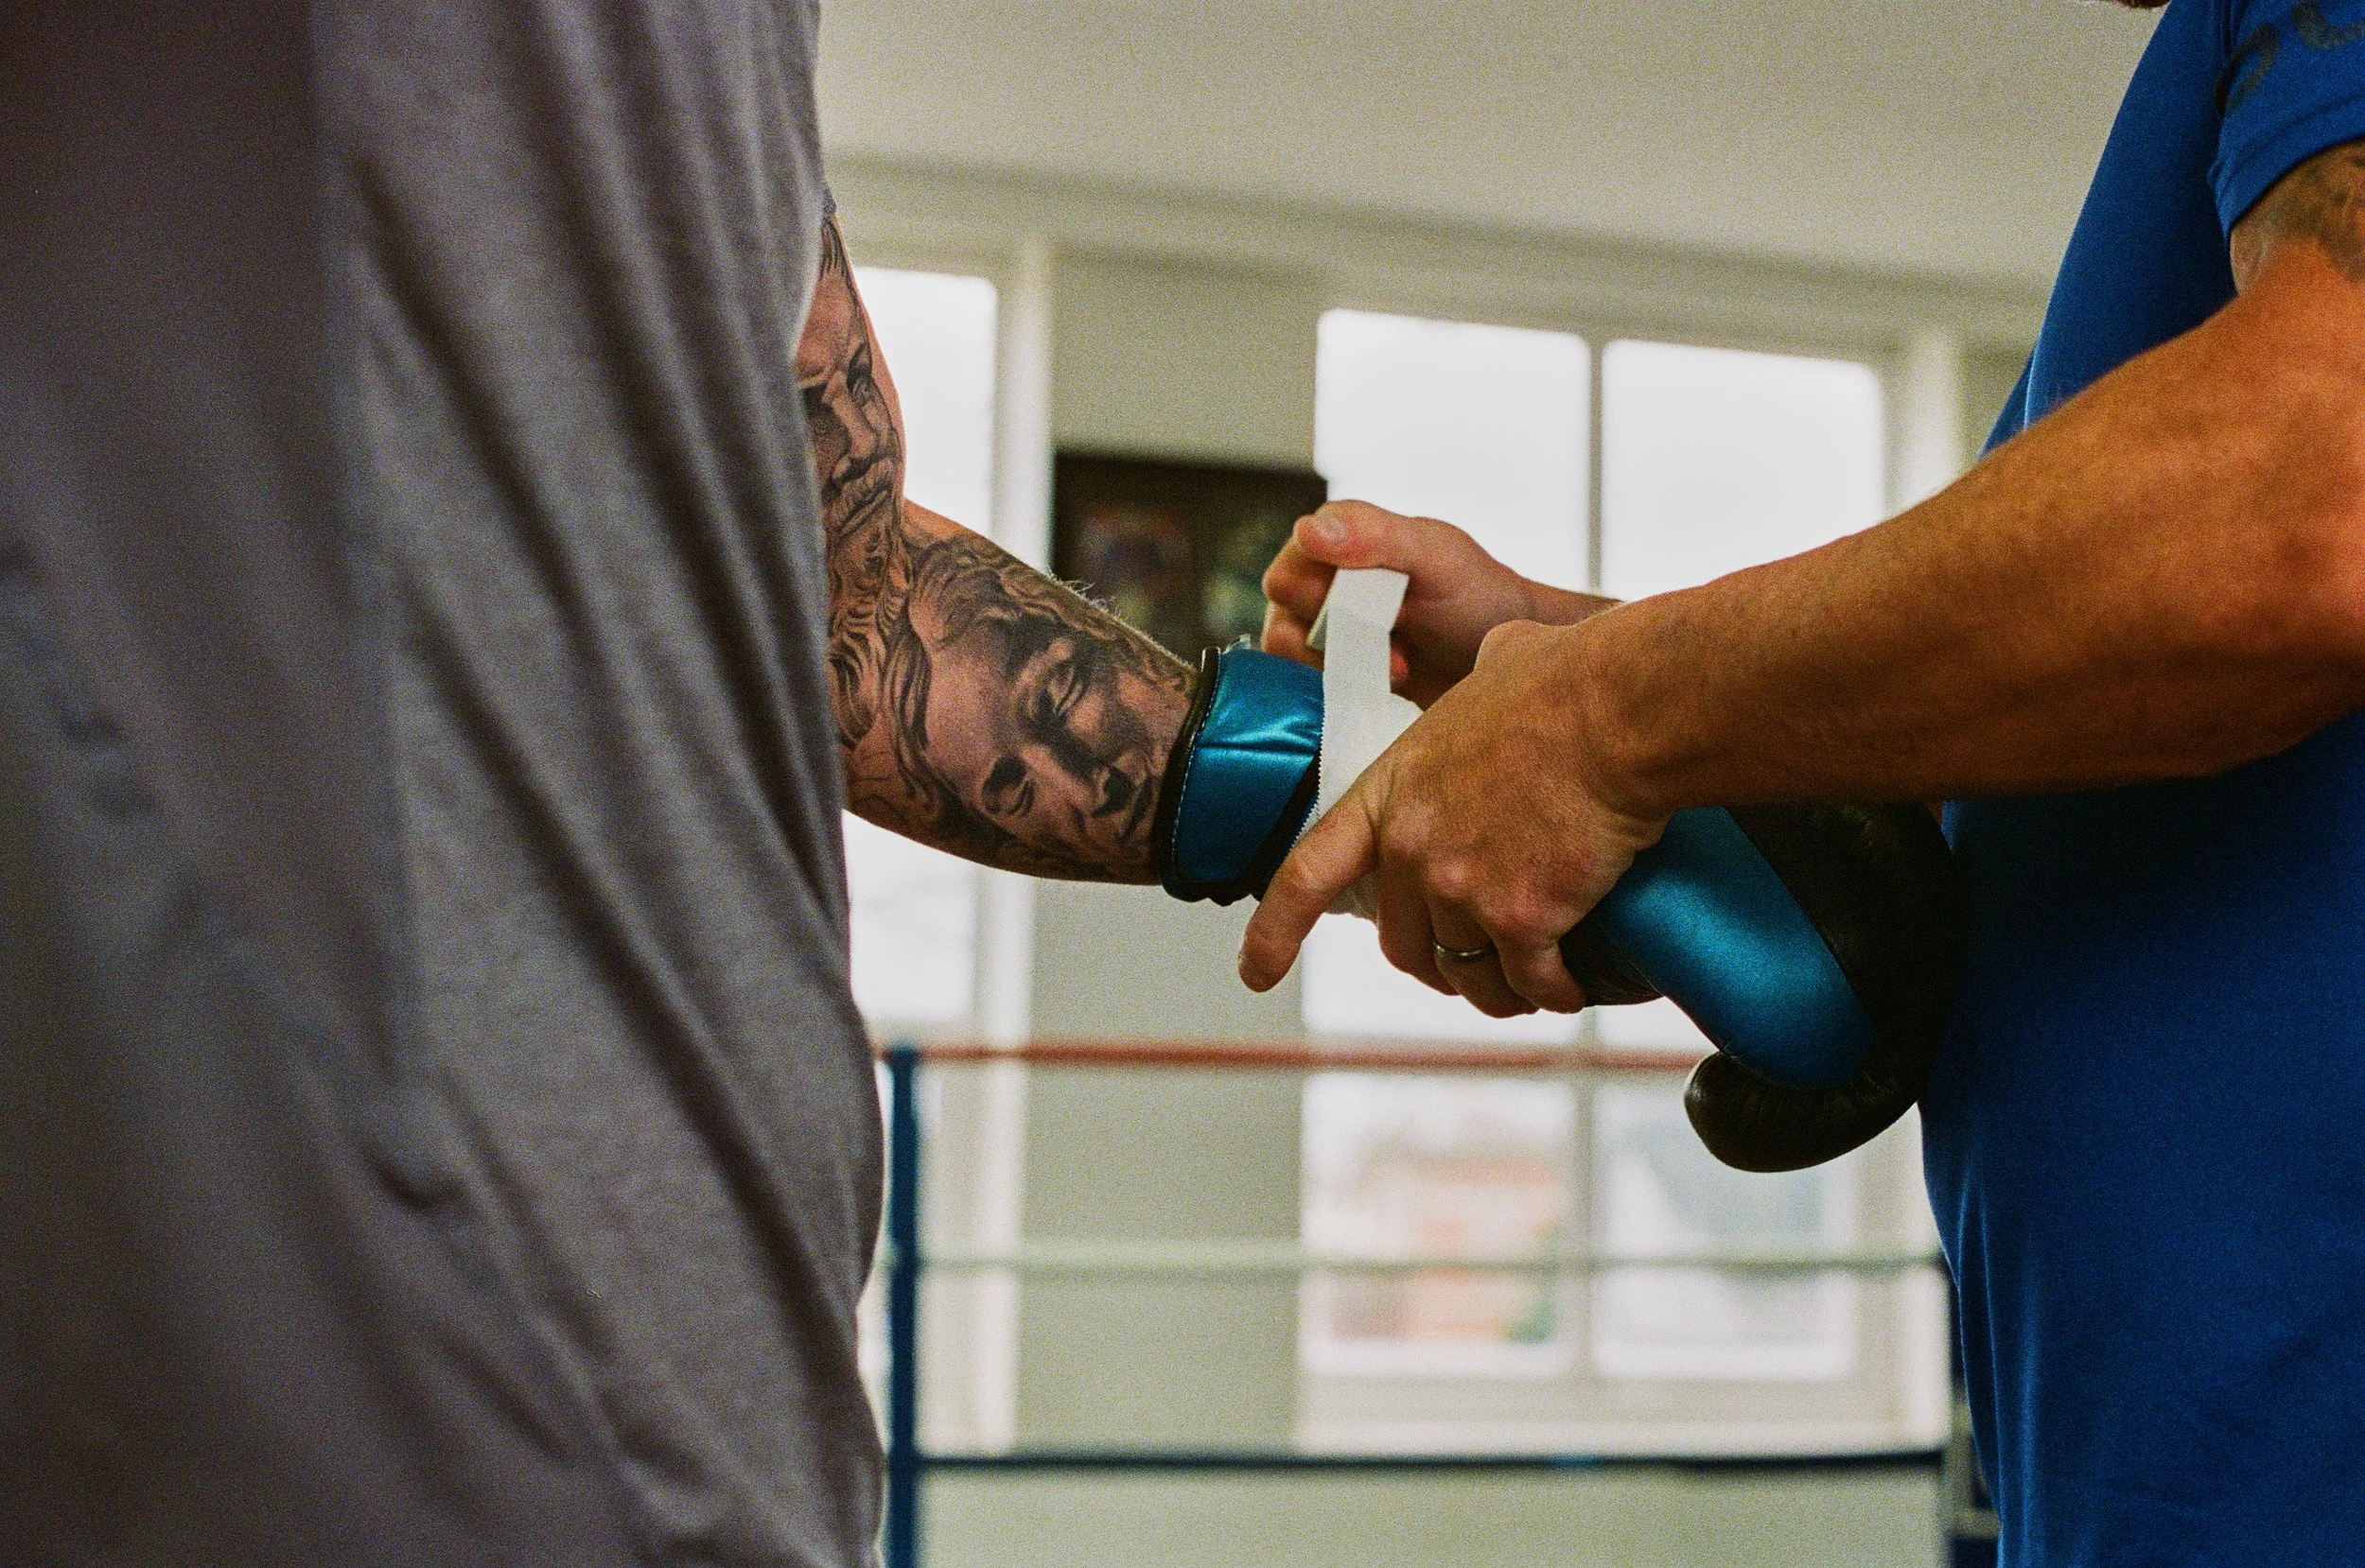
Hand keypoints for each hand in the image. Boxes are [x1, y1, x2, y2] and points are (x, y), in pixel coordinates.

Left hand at [1237, 616, 1667, 1015]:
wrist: (1616, 711)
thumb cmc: (1565, 681)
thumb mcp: (1494, 670)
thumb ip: (1478, 686)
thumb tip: (1503, 661)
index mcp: (1389, 792)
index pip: (1307, 873)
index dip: (1275, 931)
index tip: (1256, 973)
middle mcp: (1412, 848)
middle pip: (1404, 942)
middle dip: (1437, 961)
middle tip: (1474, 962)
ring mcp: (1462, 887)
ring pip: (1468, 972)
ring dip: (1495, 990)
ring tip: (1528, 987)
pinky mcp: (1522, 918)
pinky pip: (1530, 981)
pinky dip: (1551, 992)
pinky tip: (1569, 989)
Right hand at [1262, 500, 1597, 707]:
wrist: (1506, 664)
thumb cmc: (1480, 599)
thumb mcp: (1439, 559)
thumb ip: (1378, 536)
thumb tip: (1307, 530)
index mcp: (1337, 539)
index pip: (1289, 576)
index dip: (1330, 602)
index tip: (1391, 613)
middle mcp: (1317, 585)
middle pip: (1283, 625)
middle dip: (1342, 643)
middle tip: (1400, 647)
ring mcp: (1319, 636)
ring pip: (1288, 669)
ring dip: (1345, 675)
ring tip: (1399, 672)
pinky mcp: (1328, 680)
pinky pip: (1304, 700)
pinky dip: (1343, 700)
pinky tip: (1386, 691)